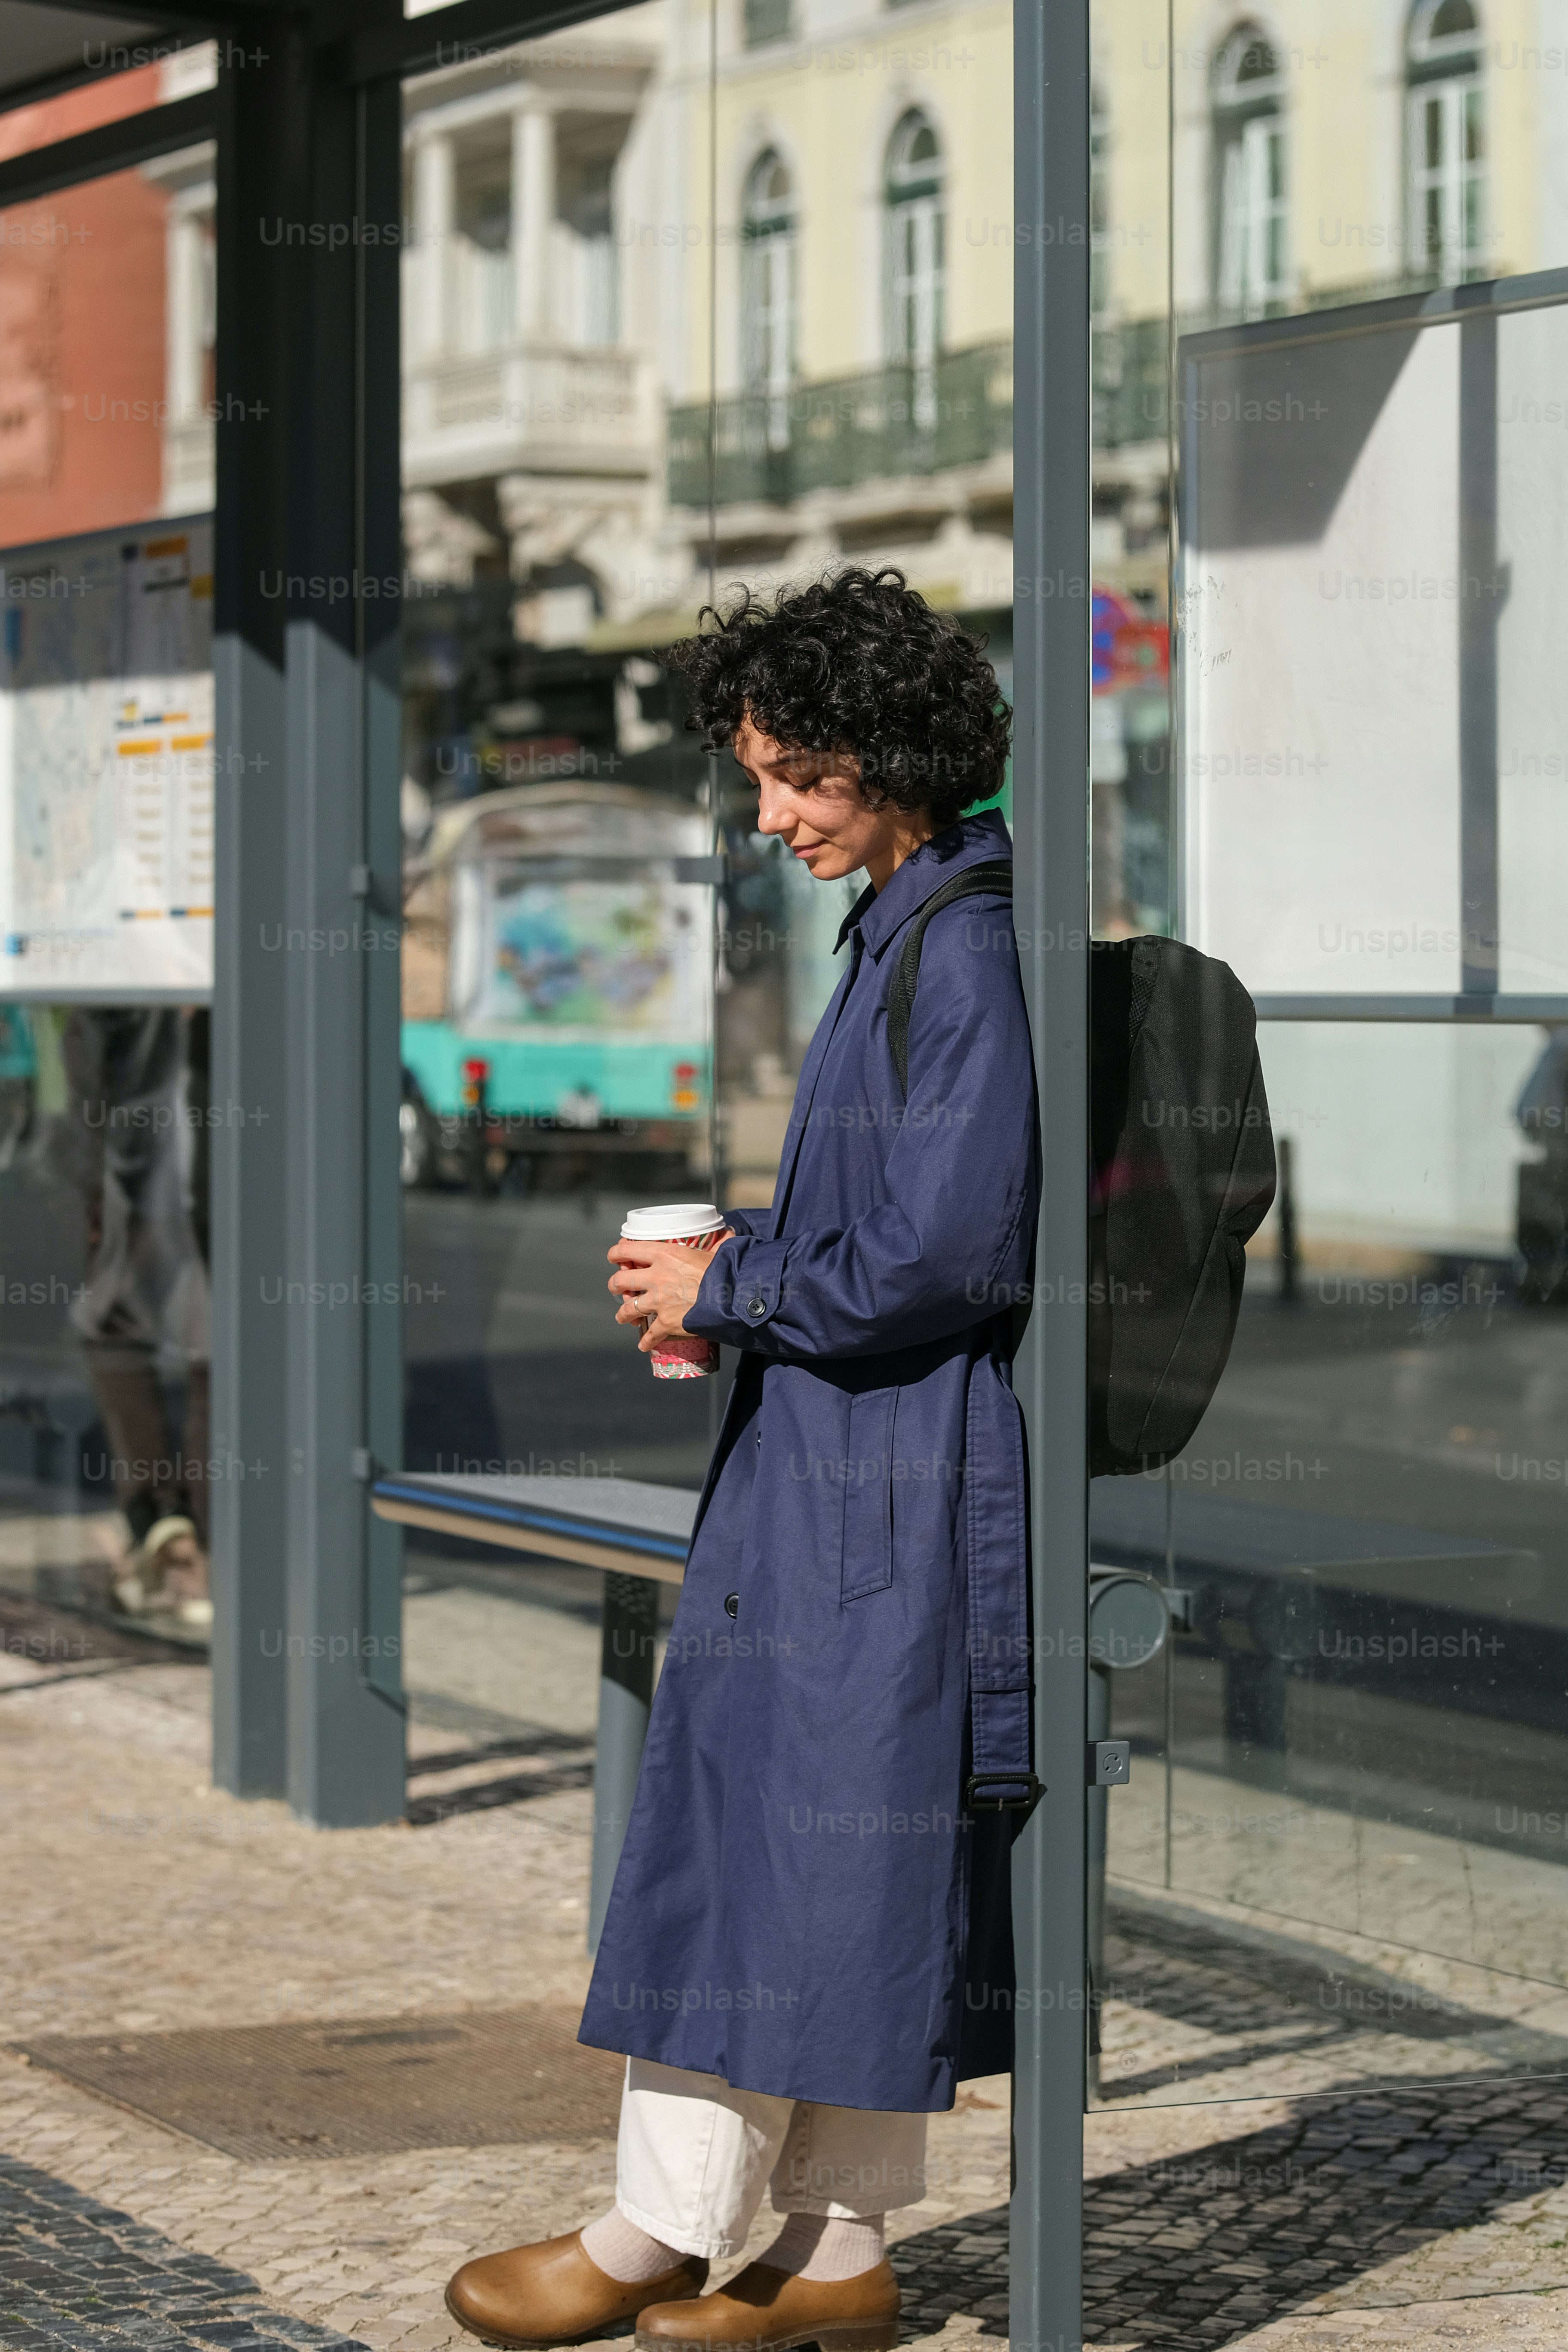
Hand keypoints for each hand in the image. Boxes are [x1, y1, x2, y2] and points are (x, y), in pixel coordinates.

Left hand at [608, 1234, 731, 1352]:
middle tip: (616, 1287)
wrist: (734, 1297)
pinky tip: (643, 1345)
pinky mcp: (667, 1322)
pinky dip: (646, 1341)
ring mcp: (659, 1301)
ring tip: (623, 1317)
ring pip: (629, 1308)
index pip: (628, 1250)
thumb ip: (718, 1242)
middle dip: (614, 1285)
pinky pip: (650, 1334)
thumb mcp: (718, 1250)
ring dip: (623, 1314)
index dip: (616, 1253)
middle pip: (621, 1280)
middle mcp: (656, 1277)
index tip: (614, 1256)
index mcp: (664, 1254)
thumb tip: (729, 1232)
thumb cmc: (726, 1270)